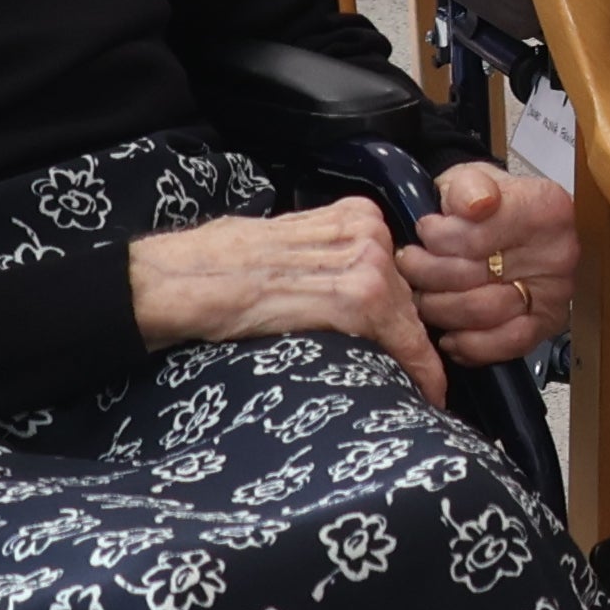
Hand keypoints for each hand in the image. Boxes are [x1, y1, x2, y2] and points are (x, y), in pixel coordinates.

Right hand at [127, 198, 445, 407]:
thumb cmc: (219, 266)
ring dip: (414, 359)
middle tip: (411, 375)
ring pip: (411, 320)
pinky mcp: (358, 297)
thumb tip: (349, 286)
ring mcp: (366, 261)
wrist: (182, 282)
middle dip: (407, 337)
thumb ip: (326, 255)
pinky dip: (419, 370)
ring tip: (420, 393)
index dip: (404, 312)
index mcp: (354, 215)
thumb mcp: (287, 242)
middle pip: (409, 296)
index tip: (414, 341)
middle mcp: (368, 232)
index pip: (397, 271)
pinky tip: (427, 394)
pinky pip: (404, 341)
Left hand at [403, 163, 575, 368]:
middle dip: (429, 275)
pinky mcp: (545, 324)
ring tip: (421, 295)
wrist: (502, 221)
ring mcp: (554, 292)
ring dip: (440, 308)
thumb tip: (477, 204)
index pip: (477, 237)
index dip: (438, 239)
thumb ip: (468, 185)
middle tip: (408, 266)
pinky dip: (471, 345)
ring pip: (483, 312)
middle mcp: (558, 252)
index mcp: (545, 209)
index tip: (424, 232)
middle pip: (476, 277)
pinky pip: (507, 344)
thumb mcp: (470, 178)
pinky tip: (449, 336)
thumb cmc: (483, 203)